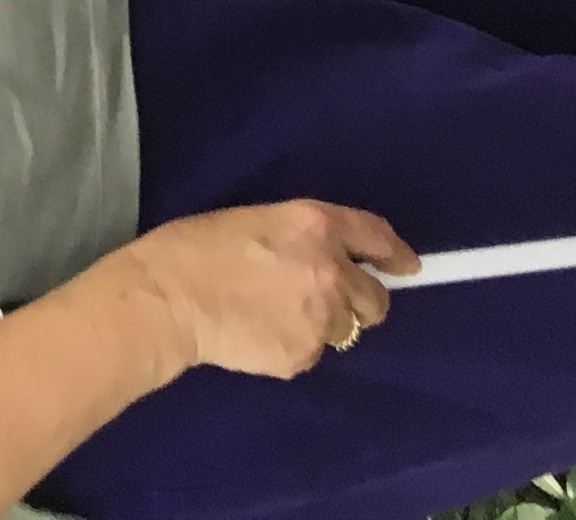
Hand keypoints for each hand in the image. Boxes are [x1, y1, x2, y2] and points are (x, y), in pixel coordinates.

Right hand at [110, 204, 412, 382]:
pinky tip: (260, 333)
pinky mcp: (303, 356)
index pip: (375, 237)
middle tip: (330, 298)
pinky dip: (295, 344)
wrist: (168, 297)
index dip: (396, 253)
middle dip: (361, 299)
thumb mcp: (258, 219)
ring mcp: (321, 320)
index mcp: (316, 226)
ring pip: (346, 330)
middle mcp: (331, 272)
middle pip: (375, 299)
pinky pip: (312, 351)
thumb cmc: (197, 245)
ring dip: (326, 322)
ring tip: (282, 316)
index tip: (408, 265)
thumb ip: (303, 238)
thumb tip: (325, 260)